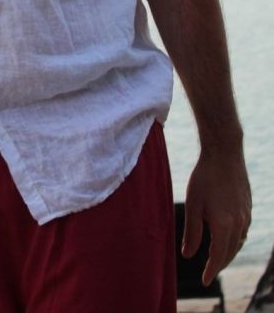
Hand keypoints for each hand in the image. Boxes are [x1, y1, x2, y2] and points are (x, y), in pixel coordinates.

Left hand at [183, 148, 251, 285]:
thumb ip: (191, 232)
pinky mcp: (248, 206)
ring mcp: (246, 214)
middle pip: (231, 252)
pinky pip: (243, 230)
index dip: (211, 270)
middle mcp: (239, 223)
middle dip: (220, 264)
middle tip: (209, 272)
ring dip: (228, 252)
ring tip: (217, 257)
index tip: (205, 281)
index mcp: (224, 225)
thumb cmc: (204, 177)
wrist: (225, 153)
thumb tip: (187, 255)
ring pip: (239, 242)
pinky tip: (228, 237)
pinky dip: (235, 239)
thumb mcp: (193, 204)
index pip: (219, 256)